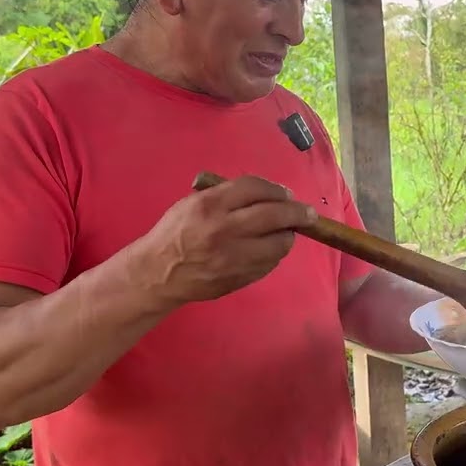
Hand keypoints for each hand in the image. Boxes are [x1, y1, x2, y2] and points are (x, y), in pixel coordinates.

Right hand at [138, 175, 316, 304]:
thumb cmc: (175, 233)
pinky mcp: (239, 277)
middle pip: (275, 214)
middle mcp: (224, 229)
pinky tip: (267, 250)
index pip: (255, 188)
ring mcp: (234, 256)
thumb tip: (268, 195)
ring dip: (287, 236)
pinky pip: (269, 264)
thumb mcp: (192, 203)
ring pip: (278, 243)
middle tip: (308, 214)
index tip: (287, 194)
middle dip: (297, 213)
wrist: (157, 273)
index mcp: (210, 205)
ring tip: (285, 232)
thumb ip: (226, 196)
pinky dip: (273, 255)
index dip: (276, 190)